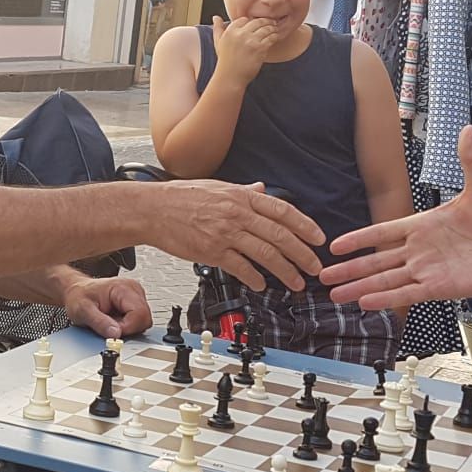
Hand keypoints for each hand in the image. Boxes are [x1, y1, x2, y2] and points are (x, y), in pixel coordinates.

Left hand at [63, 276, 153, 338]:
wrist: (77, 290)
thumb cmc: (79, 296)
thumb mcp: (83, 310)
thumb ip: (99, 323)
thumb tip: (116, 335)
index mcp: (124, 288)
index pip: (139, 314)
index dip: (127, 328)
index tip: (112, 331)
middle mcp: (134, 290)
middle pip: (144, 318)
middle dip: (128, 329)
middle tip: (110, 325)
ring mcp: (137, 296)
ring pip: (143, 321)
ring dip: (128, 327)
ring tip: (111, 321)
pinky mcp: (136, 303)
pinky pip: (139, 320)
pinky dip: (128, 325)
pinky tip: (115, 320)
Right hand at [140, 179, 324, 291]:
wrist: (152, 209)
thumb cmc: (182, 197)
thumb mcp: (218, 186)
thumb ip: (243, 191)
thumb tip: (263, 190)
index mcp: (241, 196)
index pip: (283, 211)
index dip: (305, 226)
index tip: (319, 239)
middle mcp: (237, 213)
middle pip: (279, 235)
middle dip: (302, 253)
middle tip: (314, 267)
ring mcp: (225, 233)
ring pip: (264, 253)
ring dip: (285, 270)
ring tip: (296, 282)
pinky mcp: (211, 251)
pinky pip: (240, 267)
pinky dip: (255, 277)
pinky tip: (263, 284)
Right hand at [212, 16, 278, 86]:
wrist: (230, 78)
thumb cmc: (225, 62)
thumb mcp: (218, 43)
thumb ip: (217, 28)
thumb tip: (215, 17)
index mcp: (230, 31)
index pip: (244, 19)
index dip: (251, 20)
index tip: (256, 23)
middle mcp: (240, 34)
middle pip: (257, 22)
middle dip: (265, 21)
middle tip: (271, 22)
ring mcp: (251, 41)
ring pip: (265, 28)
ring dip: (272, 28)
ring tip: (275, 28)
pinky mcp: (259, 49)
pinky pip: (270, 38)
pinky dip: (274, 36)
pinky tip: (276, 37)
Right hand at [321, 126, 471, 307]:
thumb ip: (469, 160)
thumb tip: (467, 129)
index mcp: (425, 225)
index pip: (384, 232)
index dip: (360, 238)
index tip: (336, 245)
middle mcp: (422, 250)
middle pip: (377, 260)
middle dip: (350, 268)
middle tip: (323, 276)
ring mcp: (429, 270)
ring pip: (386, 280)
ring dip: (360, 286)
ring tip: (335, 294)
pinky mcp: (441, 288)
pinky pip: (408, 293)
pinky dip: (387, 298)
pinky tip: (365, 302)